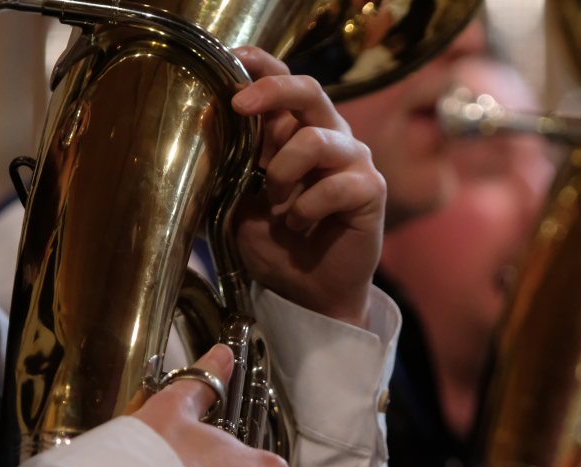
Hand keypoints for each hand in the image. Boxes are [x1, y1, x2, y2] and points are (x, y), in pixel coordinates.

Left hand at [230, 47, 385, 328]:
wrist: (310, 291)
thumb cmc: (277, 244)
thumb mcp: (241, 202)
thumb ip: (234, 166)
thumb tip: (210, 128)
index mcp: (297, 132)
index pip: (284, 83)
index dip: (261, 66)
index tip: (232, 60)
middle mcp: (329, 137)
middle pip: (309, 91)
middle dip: (271, 92)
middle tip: (240, 106)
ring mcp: (354, 161)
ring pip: (315, 140)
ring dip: (283, 174)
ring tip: (276, 207)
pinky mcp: (371, 190)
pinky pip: (336, 185)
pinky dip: (307, 207)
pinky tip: (298, 226)